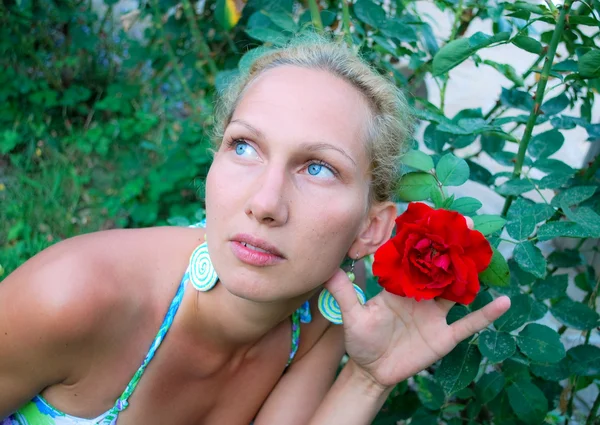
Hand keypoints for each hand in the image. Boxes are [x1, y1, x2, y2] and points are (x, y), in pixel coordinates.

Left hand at [325, 214, 509, 388]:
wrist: (373, 370)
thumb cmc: (361, 340)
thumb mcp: (351, 316)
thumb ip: (343, 292)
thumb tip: (327, 267)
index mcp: (399, 287)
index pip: (413, 258)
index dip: (420, 239)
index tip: (430, 215)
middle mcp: (421, 295)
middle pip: (440, 267)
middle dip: (451, 246)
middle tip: (466, 221)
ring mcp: (435, 315)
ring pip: (457, 289)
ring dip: (470, 272)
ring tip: (485, 250)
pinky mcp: (444, 336)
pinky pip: (468, 323)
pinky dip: (486, 314)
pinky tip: (504, 302)